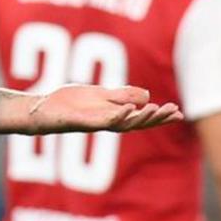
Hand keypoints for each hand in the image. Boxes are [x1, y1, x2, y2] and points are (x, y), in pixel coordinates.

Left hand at [28, 84, 181, 133]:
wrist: (41, 109)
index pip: (140, 118)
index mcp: (112, 116)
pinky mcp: (77, 122)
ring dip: (140, 118)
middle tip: (175, 112)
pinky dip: (115, 115)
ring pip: (121, 124)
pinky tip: (128, 109)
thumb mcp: (100, 95)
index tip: (179, 113)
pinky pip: (99, 122)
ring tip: (156, 110)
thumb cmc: (69, 104)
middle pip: (136, 124)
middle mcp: (105, 123)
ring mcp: (92, 123)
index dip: (159, 117)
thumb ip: (122, 96)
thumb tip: (147, 97)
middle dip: (156, 119)